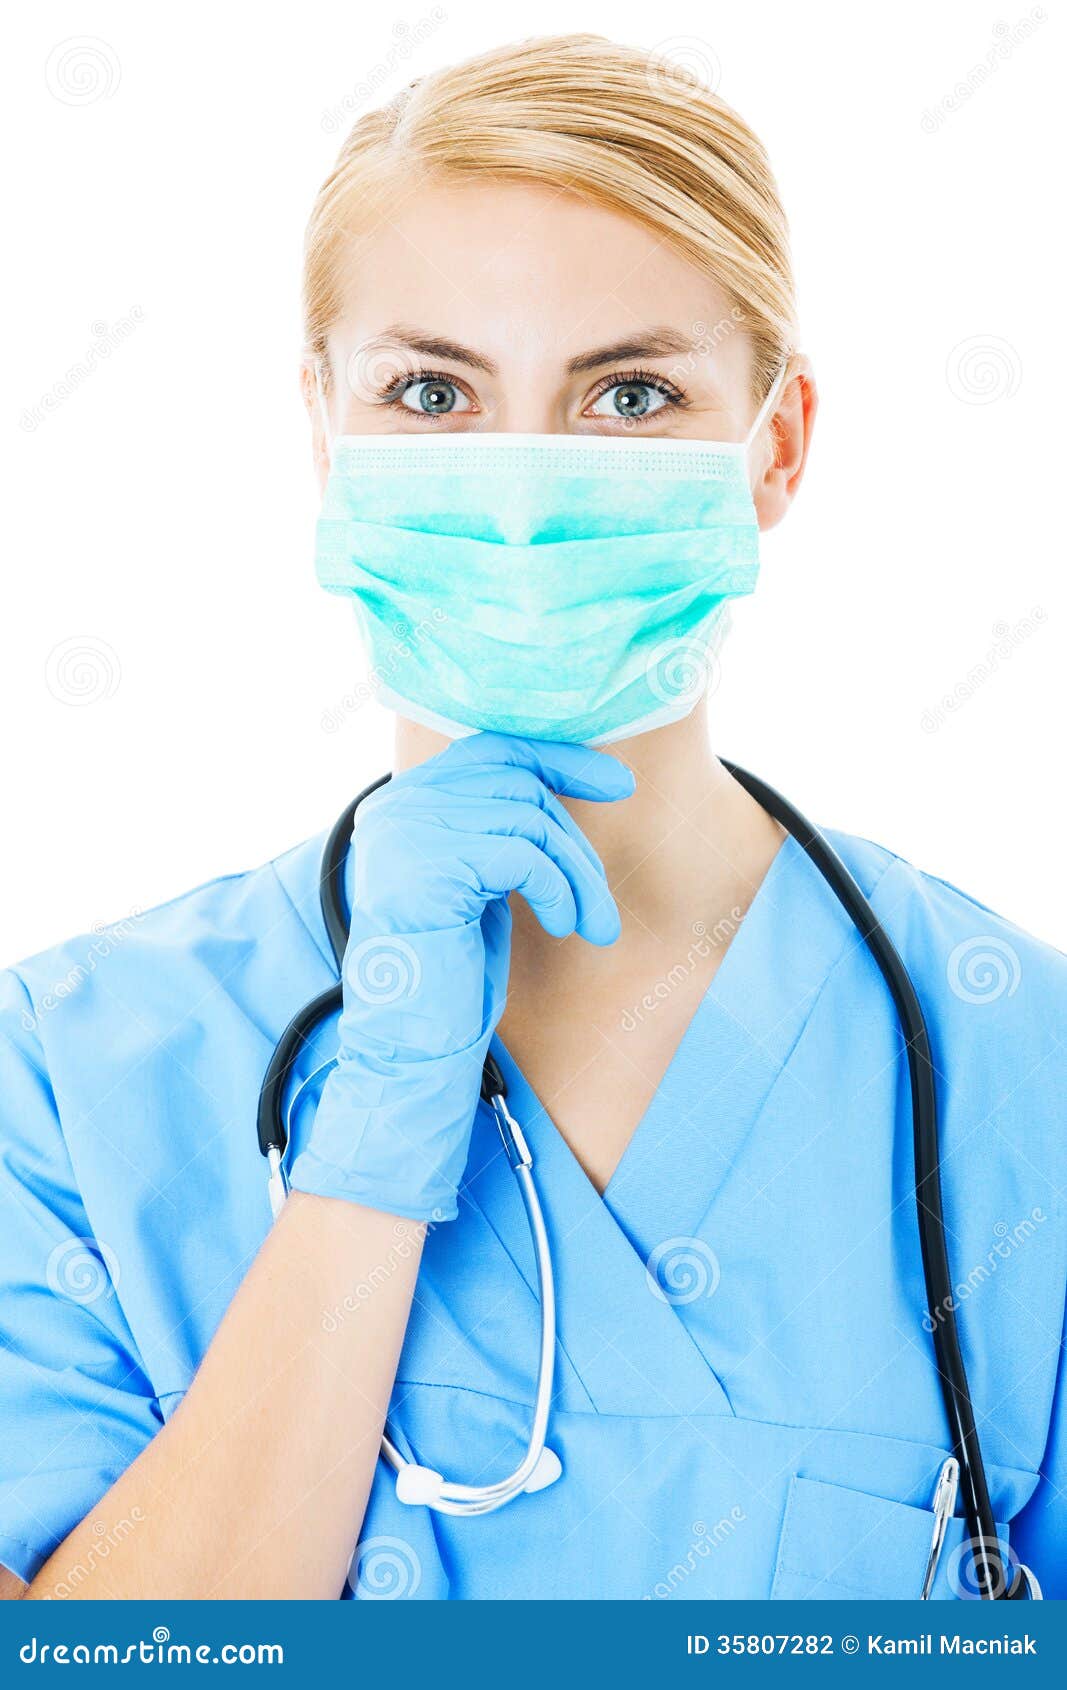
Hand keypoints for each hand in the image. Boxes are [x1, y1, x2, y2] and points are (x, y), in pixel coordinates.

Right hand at [288, 734, 633, 1218]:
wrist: (408, 1045)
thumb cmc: (448, 974)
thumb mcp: (476, 884)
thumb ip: (498, 829)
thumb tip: (565, 781)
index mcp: (401, 804)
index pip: (492, 748)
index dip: (559, 759)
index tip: (616, 784)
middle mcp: (397, 807)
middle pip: (518, 782)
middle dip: (575, 839)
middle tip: (600, 903)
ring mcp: (408, 833)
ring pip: (531, 820)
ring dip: (578, 876)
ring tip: (592, 925)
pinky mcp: (431, 867)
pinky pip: (525, 855)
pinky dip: (558, 889)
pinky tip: (563, 925)